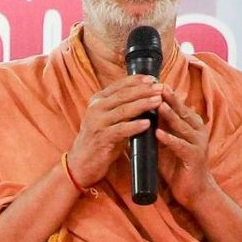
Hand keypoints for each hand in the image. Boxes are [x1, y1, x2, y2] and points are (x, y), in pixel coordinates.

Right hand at [64, 73, 162, 190]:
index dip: (137, 80)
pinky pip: (121, 130)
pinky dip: (135, 126)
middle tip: (160, 88)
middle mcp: (96, 108)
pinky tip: (147, 124)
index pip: (119, 85)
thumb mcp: (108, 118)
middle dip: (144, 90)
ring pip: (123, 110)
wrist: (82, 162)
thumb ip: (121, 106)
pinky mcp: (101, 138)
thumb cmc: (100, 139)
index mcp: (97, 100)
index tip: (152, 79)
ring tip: (158, 101)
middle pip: (123, 95)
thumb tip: (146, 96)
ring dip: (143, 105)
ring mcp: (97, 123)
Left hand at [154, 85, 215, 209]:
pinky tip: (158, 133)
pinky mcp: (194, 157)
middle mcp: (197, 131)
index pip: (178, 106)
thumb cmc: (177, 168)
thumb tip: (138, 119)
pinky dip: (170, 139)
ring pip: (182, 126)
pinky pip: (181, 146)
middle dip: (169, 99)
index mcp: (191, 126)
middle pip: (182, 111)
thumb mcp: (165, 145)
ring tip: (157, 105)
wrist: (194, 192)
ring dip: (169, 115)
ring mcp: (198, 143)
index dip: (166, 96)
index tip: (152, 84)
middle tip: (156, 86)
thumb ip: (157, 132)